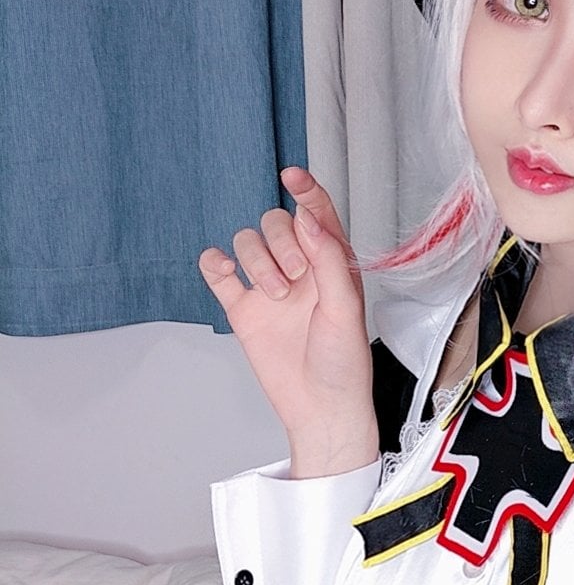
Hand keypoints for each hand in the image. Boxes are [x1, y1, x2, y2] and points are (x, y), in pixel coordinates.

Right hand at [198, 167, 378, 468]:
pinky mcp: (242, 308)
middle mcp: (301, 269)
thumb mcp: (347, 309)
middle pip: (275, 224)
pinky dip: (215, 263)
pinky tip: (224, 271)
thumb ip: (329, 260)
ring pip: (246, 243)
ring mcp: (268, 287)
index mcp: (333, 264)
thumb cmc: (344, 364)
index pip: (316, 214)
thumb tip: (309, 217)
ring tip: (276, 297)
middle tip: (295, 279)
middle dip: (281, 243)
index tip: (291, 175)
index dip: (305, 190)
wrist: (320, 409)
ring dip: (257, 261)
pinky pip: (218, 271)